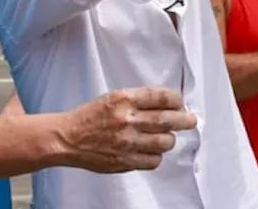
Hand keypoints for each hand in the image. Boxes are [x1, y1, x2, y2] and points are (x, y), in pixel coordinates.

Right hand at [57, 86, 196, 173]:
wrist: (67, 138)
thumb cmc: (88, 117)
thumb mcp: (111, 98)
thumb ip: (136, 101)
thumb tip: (165, 105)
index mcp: (123, 99)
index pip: (160, 97)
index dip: (175, 100)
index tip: (179, 103)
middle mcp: (126, 119)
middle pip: (167, 120)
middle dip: (184, 120)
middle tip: (190, 120)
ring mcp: (127, 141)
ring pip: (164, 142)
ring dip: (169, 139)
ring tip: (166, 137)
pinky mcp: (125, 160)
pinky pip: (153, 160)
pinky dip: (156, 156)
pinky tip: (151, 151)